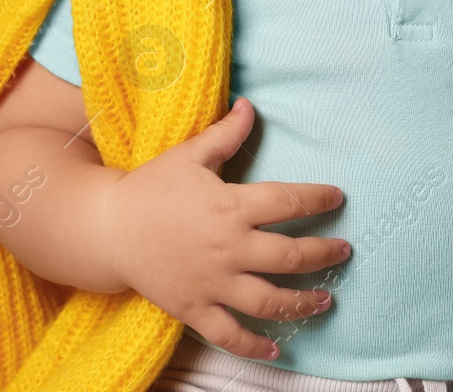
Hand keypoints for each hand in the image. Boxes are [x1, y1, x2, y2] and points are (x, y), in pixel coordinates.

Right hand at [97, 97, 351, 360]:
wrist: (107, 229)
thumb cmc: (151, 188)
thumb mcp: (188, 154)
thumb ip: (226, 134)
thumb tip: (251, 105)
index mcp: (230, 206)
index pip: (288, 201)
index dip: (319, 199)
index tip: (338, 198)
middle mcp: (227, 248)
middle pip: (289, 256)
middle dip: (324, 254)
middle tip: (344, 252)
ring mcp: (212, 283)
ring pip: (269, 301)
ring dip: (303, 302)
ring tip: (326, 300)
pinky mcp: (194, 308)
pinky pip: (230, 334)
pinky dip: (255, 345)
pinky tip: (277, 347)